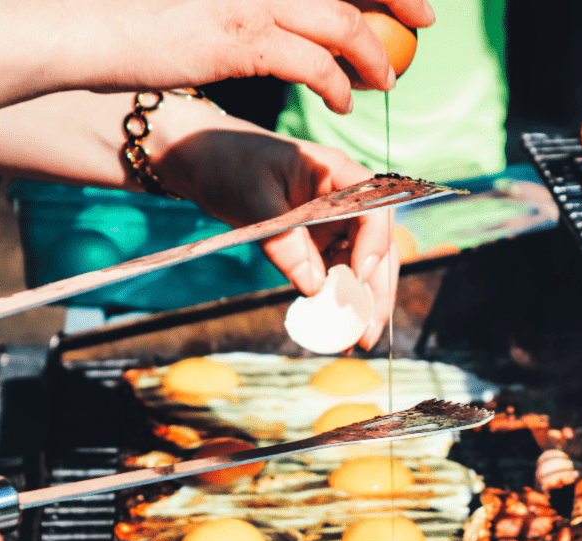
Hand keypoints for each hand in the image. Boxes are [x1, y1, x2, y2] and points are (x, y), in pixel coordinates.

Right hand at [0, 0, 434, 131]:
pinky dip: (337, 83)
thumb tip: (296, 8)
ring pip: (342, 22)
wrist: (91, 28)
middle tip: (425, 21)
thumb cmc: (146, 12)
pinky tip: (342, 101)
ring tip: (383, 79)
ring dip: (373, 54)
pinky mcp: (240, 39)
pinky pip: (312, 63)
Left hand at [157, 107, 399, 348]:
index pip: (375, 210)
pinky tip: (333, 324)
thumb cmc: (229, 162)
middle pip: (378, 246)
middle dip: (377, 291)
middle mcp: (346, 199)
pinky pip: (337, 272)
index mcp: (339, 174)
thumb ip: (284, 240)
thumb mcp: (253, 199)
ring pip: (363, 265)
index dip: (373, 245)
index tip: (358, 277)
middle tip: (367, 332)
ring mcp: (335, 222)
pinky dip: (337, 298)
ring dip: (362, 302)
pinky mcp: (319, 240)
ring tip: (356, 340)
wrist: (203, 158)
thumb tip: (314, 288)